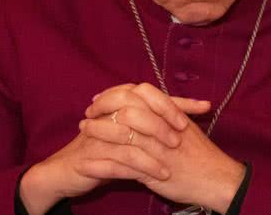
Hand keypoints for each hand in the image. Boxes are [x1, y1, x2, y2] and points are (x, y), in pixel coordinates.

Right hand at [19, 83, 210, 214]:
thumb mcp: (129, 134)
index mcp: (119, 102)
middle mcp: (107, 112)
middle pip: (140, 107)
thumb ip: (152, 121)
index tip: (204, 106)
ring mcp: (98, 133)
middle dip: (164, 121)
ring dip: (154, 150)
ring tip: (172, 164)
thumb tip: (186, 114)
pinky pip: (120, 160)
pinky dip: (142, 168)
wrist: (66, 170)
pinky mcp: (91, 155)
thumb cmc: (104, 150)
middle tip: (182, 136)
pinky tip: (158, 176)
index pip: (152, 94)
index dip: (178, 101)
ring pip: (130, 135)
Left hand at [84, 83, 244, 212]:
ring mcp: (156, 148)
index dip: (116, 93)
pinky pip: (120, 166)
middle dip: (103, 108)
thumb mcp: (187, 127)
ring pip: (120, 133)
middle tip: (88, 114)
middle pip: (126, 107)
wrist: (217, 179)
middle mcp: (163, 126)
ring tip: (83, 132)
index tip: (101, 98)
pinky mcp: (151, 171)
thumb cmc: (203, 155)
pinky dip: (100, 166)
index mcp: (170, 113)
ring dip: (97, 132)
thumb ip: (168, 114)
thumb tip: (150, 104)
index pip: (138, 92)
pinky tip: (85, 166)